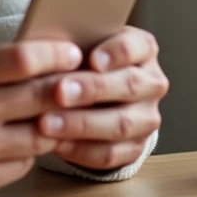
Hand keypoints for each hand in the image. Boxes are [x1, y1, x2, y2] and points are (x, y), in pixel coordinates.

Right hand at [0, 38, 82, 196]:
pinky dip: (30, 149)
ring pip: (40, 135)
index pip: (22, 59)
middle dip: (67, 87)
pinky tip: (26, 136)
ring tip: (58, 111)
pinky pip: (24, 163)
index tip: (71, 54)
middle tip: (80, 81)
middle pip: (40, 97)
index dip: (55, 55)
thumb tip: (35, 49)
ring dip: (54, 122)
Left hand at [37, 26, 167, 170]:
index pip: (138, 46)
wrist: (93, 95)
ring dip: (81, 124)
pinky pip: (111, 154)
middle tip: (59, 92)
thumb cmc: (83, 61)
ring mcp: (146, 117)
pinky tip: (57, 144)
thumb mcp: (81, 44)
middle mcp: (151, 83)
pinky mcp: (135, 147)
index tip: (92, 60)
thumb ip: (72, 43)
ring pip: (121, 124)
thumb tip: (45, 43)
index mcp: (143, 49)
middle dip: (92, 89)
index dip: (117, 52)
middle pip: (129, 85)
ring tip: (47, 123)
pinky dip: (82, 150)